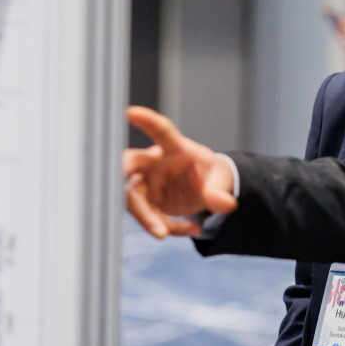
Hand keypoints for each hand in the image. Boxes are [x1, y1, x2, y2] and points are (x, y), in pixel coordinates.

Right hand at [123, 106, 237, 238]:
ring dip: (146, 217)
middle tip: (120, 191)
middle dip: (118, 175)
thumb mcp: (221, 180)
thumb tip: (226, 205)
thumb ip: (220, 192)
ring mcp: (147, 183)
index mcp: (175, 149)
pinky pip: (149, 217)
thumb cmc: (211, 174)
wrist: (208, 192)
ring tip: (166, 233)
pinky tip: (191, 229)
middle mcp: (154, 163)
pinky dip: (167, 227)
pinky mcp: (146, 202)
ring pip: (133, 199)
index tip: (131, 112)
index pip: (162, 132)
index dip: (147, 122)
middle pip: (128, 165)